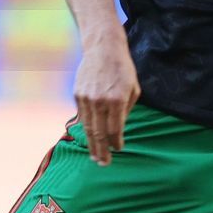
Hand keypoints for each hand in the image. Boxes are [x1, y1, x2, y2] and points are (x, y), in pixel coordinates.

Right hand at [73, 38, 140, 165]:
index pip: (115, 129)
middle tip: (104, 164)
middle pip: (99, 133)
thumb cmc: (123, 70)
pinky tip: (89, 138)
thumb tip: (119, 129)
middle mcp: (100, 101)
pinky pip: (82, 117)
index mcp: (118, 100)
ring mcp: (87, 98)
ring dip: (92, 144)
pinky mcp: (78, 95)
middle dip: (102, 151)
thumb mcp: (134, 89)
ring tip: (95, 157)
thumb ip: (127, 110)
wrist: (103, 49)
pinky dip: (86, 129)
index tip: (118, 150)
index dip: (116, 142)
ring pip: (88, 128)